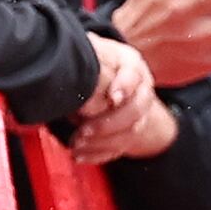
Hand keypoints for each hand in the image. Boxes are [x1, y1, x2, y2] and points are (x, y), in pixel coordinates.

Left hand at [72, 36, 177, 161]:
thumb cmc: (97, 63)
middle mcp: (141, 89)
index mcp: (132, 65)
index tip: (113, 97)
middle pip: (136, 109)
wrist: (109, 80)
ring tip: (76, 145)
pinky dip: (99, 154)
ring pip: (130, 132)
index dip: (125, 86)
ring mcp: (139, 113)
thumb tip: (69, 59)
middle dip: (109, 123)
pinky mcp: (130, 133)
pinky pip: (119, 148)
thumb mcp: (93, 53)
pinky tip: (80, 156)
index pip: (134, 75)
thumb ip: (85, 56)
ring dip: (102, 142)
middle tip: (84, 130)